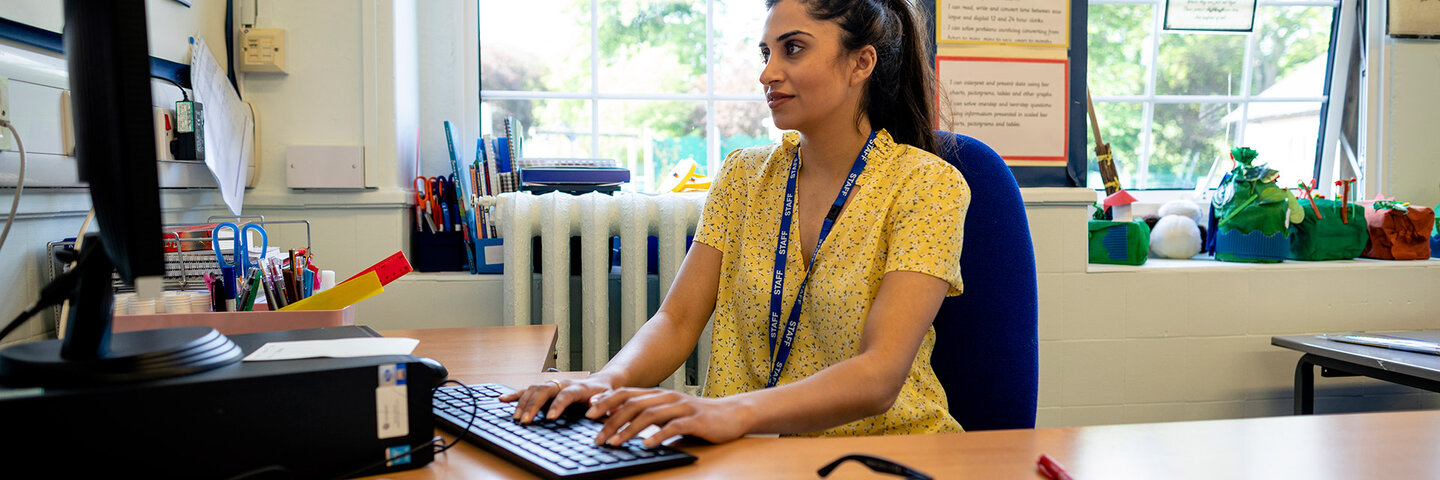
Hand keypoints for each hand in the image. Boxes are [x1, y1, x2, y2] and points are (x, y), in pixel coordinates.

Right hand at [498, 376, 615, 423]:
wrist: (600, 384)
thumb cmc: (604, 395)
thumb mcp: (609, 399)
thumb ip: (602, 403)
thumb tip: (593, 406)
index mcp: (579, 388)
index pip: (566, 394)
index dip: (558, 405)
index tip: (550, 417)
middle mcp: (563, 383)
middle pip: (545, 390)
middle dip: (534, 406)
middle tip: (526, 421)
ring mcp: (553, 384)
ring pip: (534, 389)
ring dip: (523, 402)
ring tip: (517, 418)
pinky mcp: (546, 388)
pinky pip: (528, 389)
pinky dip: (515, 394)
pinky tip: (502, 399)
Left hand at [587, 388, 752, 447]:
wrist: (732, 414)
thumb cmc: (697, 417)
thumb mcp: (669, 413)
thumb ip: (648, 414)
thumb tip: (619, 422)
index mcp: (659, 394)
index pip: (627, 394)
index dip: (607, 401)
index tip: (588, 413)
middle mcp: (667, 397)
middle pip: (633, 405)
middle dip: (611, 420)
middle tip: (596, 436)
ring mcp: (681, 407)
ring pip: (649, 415)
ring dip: (628, 430)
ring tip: (614, 443)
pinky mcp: (695, 420)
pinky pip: (673, 427)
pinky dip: (657, 436)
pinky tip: (646, 445)